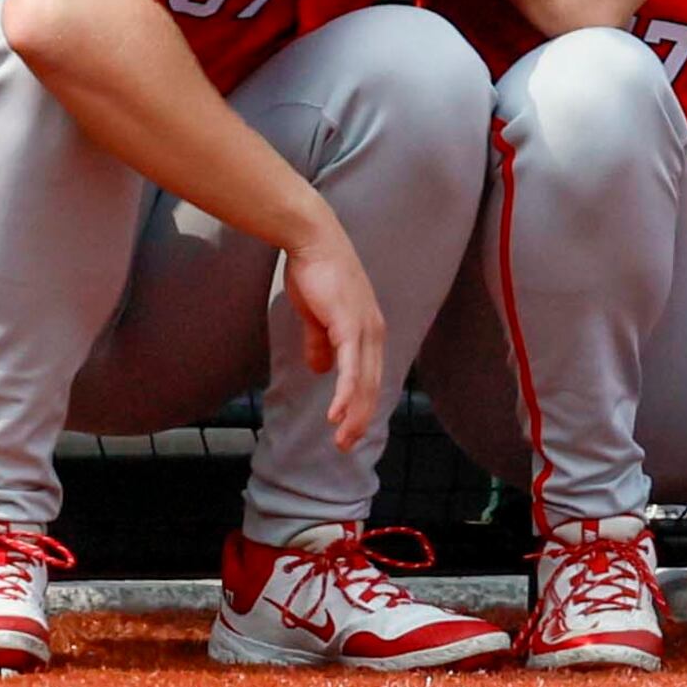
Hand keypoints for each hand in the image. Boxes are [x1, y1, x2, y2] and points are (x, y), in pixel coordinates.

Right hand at [283, 230, 388, 452]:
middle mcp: (373, 332)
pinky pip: (350, 368)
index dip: (360, 405)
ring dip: (352, 414)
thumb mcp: (316, 316)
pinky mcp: (350, 325)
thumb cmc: (314, 273)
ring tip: (342, 439)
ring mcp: (365, 328)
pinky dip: (345, 393)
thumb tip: (319, 369)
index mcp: (367, 330)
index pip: (369, 376)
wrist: (312, 241)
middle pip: (371, 386)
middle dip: (359, 418)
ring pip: (363, 383)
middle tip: (345, 445)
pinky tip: (336, 414)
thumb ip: (320, 342)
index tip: (348, 429)